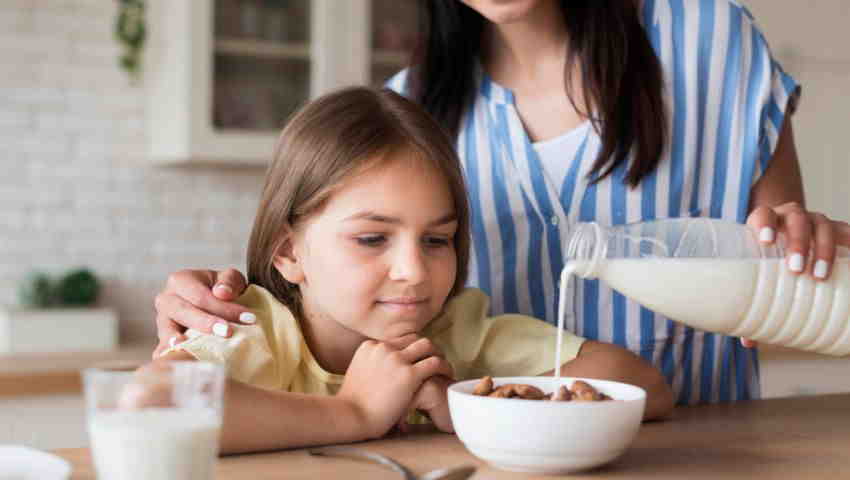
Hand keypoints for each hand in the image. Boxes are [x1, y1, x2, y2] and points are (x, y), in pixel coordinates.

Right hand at [153, 268, 249, 357]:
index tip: (248, 318)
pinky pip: (163, 351)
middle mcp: (166, 300)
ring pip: (168, 332)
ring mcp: (162, 322)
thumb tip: (222, 293)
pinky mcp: (163, 341)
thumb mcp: (231, 279)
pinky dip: (171, 358)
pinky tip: (183, 365)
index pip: (201, 296)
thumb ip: (229, 281)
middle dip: (206, 323)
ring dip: (185, 342)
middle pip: (183, 312)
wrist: (213, 303)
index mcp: (180, 281)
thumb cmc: (222, 290)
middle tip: (228, 333)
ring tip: (193, 352)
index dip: (223, 308)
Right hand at [337, 338, 453, 438]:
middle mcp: (383, 348)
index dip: (411, 349)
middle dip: (425, 348)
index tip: (418, 359)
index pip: (398, 341)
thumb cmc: (352, 405)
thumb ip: (370, 367)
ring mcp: (396, 359)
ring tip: (444, 366)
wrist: (350, 416)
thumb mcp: (357, 375)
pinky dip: (445, 367)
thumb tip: (379, 373)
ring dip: (438, 353)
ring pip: (427, 345)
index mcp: (370, 346)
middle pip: (413, 339)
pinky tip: (448, 375)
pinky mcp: (409, 374)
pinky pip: (435, 363)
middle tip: (435, 359)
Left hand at [743, 203, 849, 347]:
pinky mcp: (834, 228)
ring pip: (821, 226)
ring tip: (820, 275)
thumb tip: (749, 342)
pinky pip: (846, 232)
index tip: (767, 242)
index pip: (763, 215)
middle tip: (796, 269)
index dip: (765, 225)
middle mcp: (789, 216)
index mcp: (765, 220)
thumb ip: (749, 301)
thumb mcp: (755, 271)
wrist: (785, 232)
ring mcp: (813, 219)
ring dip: (822, 248)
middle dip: (797, 243)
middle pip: (795, 221)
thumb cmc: (764, 257)